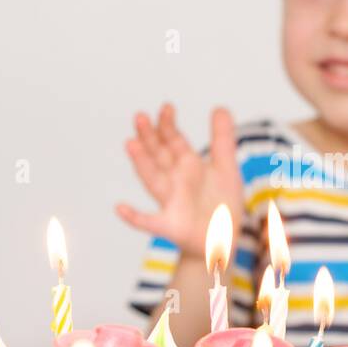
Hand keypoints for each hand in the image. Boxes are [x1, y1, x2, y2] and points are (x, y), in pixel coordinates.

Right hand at [115, 104, 244, 259]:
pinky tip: (120, 208)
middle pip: (159, 156)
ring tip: (130, 145)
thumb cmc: (221, 205)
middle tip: (140, 117)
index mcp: (188, 167)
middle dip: (150, 137)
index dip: (168, 125)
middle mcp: (175, 181)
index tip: (166, 107)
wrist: (223, 240)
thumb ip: (222, 139)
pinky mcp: (171, 226)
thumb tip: (219, 106)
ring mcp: (171, 202)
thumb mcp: (227, 168)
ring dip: (141, 163)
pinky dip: (134, 217)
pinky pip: (149, 222)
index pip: (174, 142)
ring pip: (153, 180)